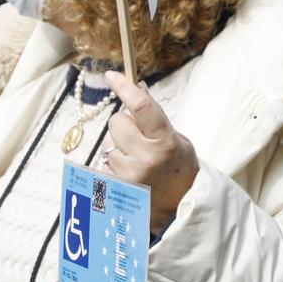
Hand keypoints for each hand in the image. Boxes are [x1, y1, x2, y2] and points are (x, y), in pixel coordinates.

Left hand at [101, 71, 198, 233]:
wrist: (178, 206)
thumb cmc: (179, 168)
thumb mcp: (176, 139)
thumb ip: (154, 117)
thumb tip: (136, 86)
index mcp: (165, 141)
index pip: (141, 107)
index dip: (124, 88)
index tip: (112, 76)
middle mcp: (145, 157)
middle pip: (116, 121)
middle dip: (124, 125)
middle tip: (137, 137)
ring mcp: (129, 174)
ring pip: (107, 143)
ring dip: (118, 146)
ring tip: (136, 160)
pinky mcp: (115, 187)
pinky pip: (103, 162)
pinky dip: (113, 164)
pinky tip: (129, 173)